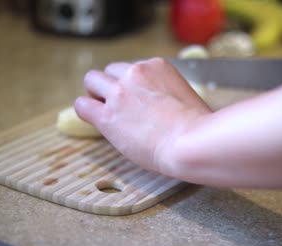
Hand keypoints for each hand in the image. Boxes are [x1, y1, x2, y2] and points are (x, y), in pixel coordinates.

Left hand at [74, 58, 211, 172]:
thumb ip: (169, 92)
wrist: (191, 143)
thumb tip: (164, 104)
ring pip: (92, 80)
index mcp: (157, 66)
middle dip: (111, 85)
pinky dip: (86, 110)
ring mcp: (119, 93)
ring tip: (103, 110)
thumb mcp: (187, 96)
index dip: (131, 85)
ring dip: (96, 94)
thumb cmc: (198, 127)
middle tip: (117, 104)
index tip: (136, 98)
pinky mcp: (107, 115)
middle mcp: (135, 73)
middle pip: (110, 70)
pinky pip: (82, 105)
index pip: (133, 68)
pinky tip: (95, 119)